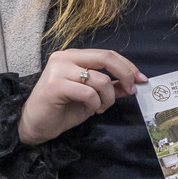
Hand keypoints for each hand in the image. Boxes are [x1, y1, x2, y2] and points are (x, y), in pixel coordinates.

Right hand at [18, 49, 144, 145]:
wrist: (36, 124)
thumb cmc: (63, 108)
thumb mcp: (93, 96)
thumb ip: (111, 87)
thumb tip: (132, 84)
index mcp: (74, 56)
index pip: (108, 54)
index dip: (128, 66)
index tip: (141, 79)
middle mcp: (65, 58)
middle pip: (106, 58)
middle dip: (125, 74)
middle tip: (131, 89)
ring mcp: (58, 70)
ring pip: (100, 79)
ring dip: (108, 98)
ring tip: (100, 107)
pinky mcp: (55, 85)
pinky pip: (89, 93)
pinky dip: (96, 104)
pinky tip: (90, 110)